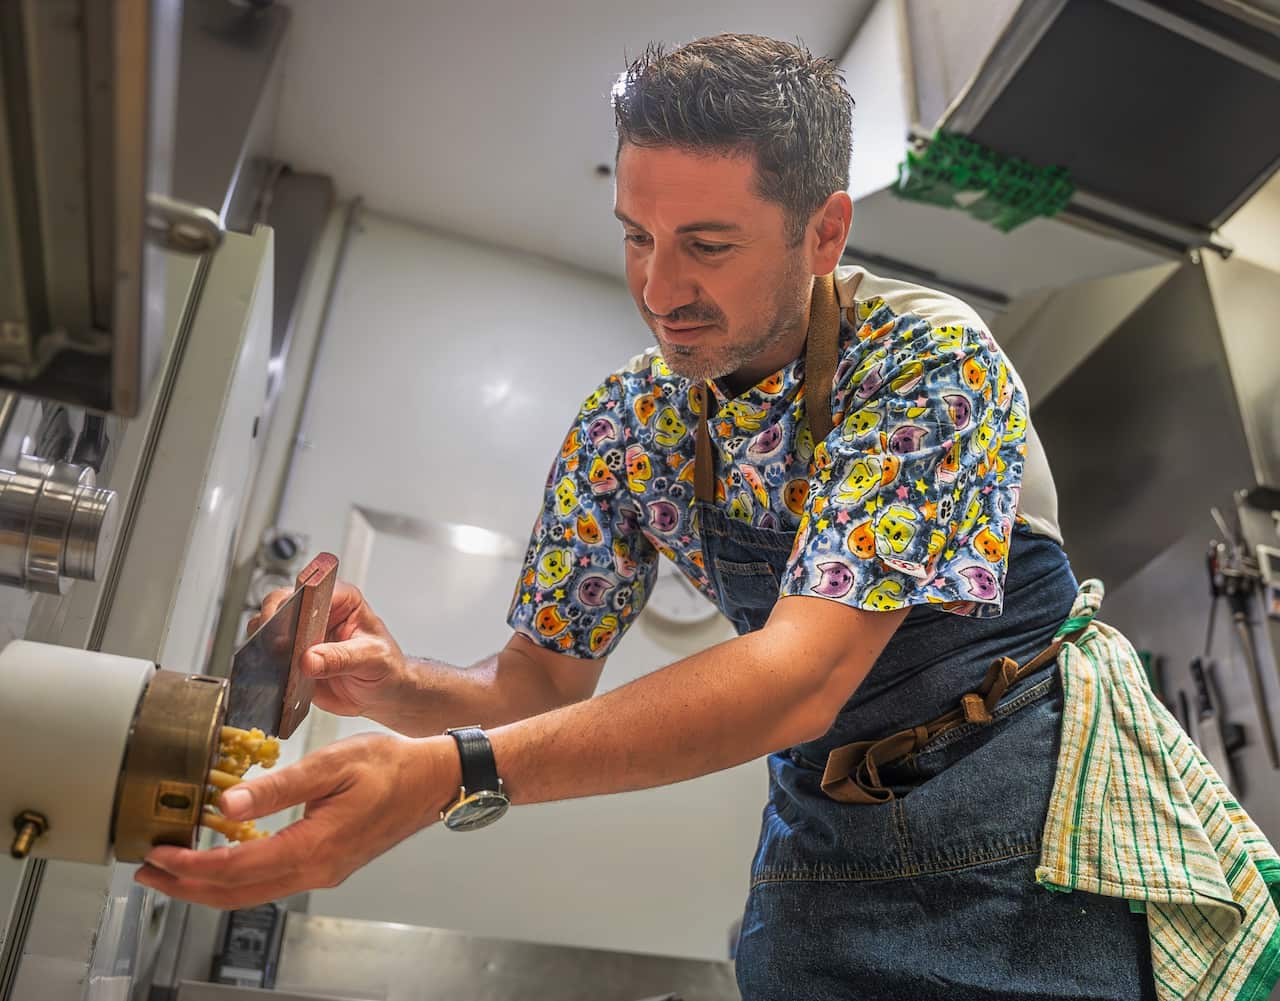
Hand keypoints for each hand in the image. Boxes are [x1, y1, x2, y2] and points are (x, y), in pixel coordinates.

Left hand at [135, 733, 459, 908]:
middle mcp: (315, 870)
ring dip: (209, 883)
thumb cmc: (391, 767)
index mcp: (313, 848)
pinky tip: (226, 856)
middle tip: (148, 869)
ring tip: (176, 867)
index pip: (235, 868)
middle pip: (236, 893)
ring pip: (252, 892)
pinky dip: (238, 875)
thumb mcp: (331, 764)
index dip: (190, 864)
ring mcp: (323, 871)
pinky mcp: (327, 863)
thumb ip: (278, 786)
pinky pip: (271, 880)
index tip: (158, 851)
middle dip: (186, 884)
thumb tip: (228, 801)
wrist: (433, 780)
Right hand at [249, 581, 405, 718]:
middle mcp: (318, 612)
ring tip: (278, 662)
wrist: (383, 694)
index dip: (296, 597)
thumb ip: (342, 658)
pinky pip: (270, 656)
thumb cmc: (386, 667)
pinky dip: (266, 664)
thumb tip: (309, 659)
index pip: (313, 587)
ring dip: (266, 643)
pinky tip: (276, 676)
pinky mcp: (293, 658)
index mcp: (343, 599)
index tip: (288, 615)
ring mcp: (303, 635)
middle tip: (278, 645)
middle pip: (283, 603)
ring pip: (270, 628)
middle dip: (274, 622)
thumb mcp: (372, 659)